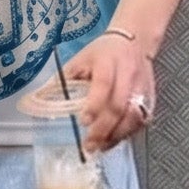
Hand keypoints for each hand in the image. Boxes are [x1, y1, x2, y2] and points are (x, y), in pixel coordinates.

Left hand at [57, 31, 155, 151]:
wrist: (136, 41)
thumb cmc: (103, 52)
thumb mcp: (80, 59)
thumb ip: (63, 79)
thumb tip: (37, 98)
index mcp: (108, 61)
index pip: (104, 84)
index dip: (95, 104)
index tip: (83, 121)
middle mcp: (129, 74)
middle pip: (120, 106)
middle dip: (104, 129)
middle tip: (89, 146)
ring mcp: (143, 86)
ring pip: (134, 116)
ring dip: (117, 136)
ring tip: (100, 148)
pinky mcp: (151, 97)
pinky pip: (142, 120)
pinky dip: (128, 133)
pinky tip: (114, 140)